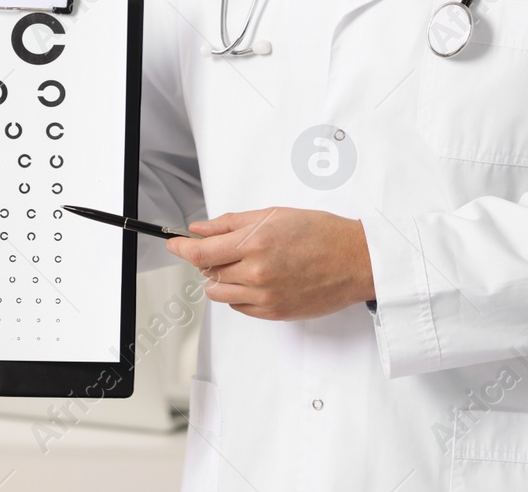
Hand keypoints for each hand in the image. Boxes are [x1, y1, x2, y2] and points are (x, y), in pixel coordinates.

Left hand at [164, 208, 373, 320]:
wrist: (355, 261)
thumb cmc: (321, 233)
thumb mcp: (274, 215)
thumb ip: (231, 223)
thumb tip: (200, 229)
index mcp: (255, 242)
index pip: (201, 252)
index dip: (181, 248)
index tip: (173, 244)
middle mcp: (257, 272)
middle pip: (208, 272)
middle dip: (207, 259)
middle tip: (223, 248)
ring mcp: (265, 296)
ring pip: (219, 292)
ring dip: (221, 278)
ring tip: (243, 264)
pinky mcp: (274, 313)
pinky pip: (239, 306)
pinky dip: (239, 293)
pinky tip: (256, 279)